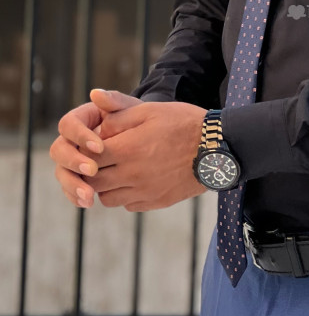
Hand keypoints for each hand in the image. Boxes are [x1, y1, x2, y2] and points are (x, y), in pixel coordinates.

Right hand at [50, 89, 138, 208]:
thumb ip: (114, 101)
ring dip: (72, 185)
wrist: (144, 139)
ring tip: (89, 196)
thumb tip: (96, 93)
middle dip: (73, 162)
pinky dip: (75, 196)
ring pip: (62, 172)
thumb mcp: (129, 108)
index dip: (80, 136)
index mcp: (79, 120)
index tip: (100, 147)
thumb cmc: (135, 119)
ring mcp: (72, 160)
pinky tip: (88, 203)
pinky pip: (69, 188)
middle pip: (58, 150)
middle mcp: (70, 140)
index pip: (68, 125)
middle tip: (92, 171)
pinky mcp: (78, 177)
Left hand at [87, 90, 207, 211]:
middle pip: (95, 182)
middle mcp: (132, 175)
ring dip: (107, 186)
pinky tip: (135, 180)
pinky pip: (129, 205)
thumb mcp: (150, 110)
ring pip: (108, 199)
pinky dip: (126, 195)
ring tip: (117, 170)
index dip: (85, 152)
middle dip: (92, 171)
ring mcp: (145, 191)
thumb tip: (94, 112)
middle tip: (99, 160)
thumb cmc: (183, 123)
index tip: (91, 146)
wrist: (217, 147)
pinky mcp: (157, 201)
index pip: (88, 159)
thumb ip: (118, 114)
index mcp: (127, 150)